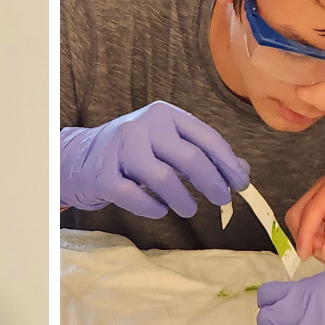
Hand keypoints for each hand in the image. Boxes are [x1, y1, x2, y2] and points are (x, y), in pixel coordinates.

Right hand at [59, 102, 248, 219]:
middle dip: (211, 183)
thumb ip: (204, 153)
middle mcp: (143, 125)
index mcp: (165, 114)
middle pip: (189, 157)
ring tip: (189, 209)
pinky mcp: (104, 174)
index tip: (241, 184)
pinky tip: (159, 210)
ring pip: (163, 178)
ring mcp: (120, 149)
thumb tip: (242, 173)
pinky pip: (135, 197)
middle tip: (221, 200)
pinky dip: (152, 208)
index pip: (206, 136)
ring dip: (183, 200)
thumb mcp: (168, 143)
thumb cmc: (135, 151)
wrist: (82, 156)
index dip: (228, 162)